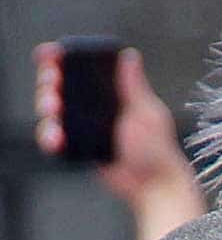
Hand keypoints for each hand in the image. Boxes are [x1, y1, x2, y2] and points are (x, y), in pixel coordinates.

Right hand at [34, 44, 205, 239]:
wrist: (153, 184)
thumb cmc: (157, 148)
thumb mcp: (147, 112)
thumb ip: (135, 86)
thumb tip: (130, 55)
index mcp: (109, 91)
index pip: (79, 69)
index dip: (59, 59)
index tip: (50, 55)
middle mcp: (92, 107)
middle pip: (58, 86)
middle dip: (48, 82)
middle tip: (53, 87)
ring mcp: (83, 128)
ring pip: (52, 112)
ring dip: (45, 107)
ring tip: (53, 110)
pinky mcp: (78, 149)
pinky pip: (55, 139)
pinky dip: (48, 136)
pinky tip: (55, 138)